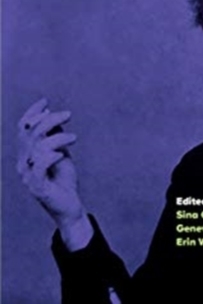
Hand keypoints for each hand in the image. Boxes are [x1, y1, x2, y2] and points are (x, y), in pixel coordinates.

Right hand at [17, 98, 92, 248]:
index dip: (32, 113)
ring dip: (57, 137)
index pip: (22, 129)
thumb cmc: (63, 177)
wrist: (69, 205)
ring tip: (73, 138)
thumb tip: (48, 112)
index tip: (45, 101)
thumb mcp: (59, 150)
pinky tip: (61, 155)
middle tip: (68, 115)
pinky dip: (50, 157)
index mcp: (27, 153)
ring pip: (37, 147)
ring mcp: (29, 176)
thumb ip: (53, 134)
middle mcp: (24, 163)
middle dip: (50, 119)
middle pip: (31, 133)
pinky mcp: (37, 187)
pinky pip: (39, 167)